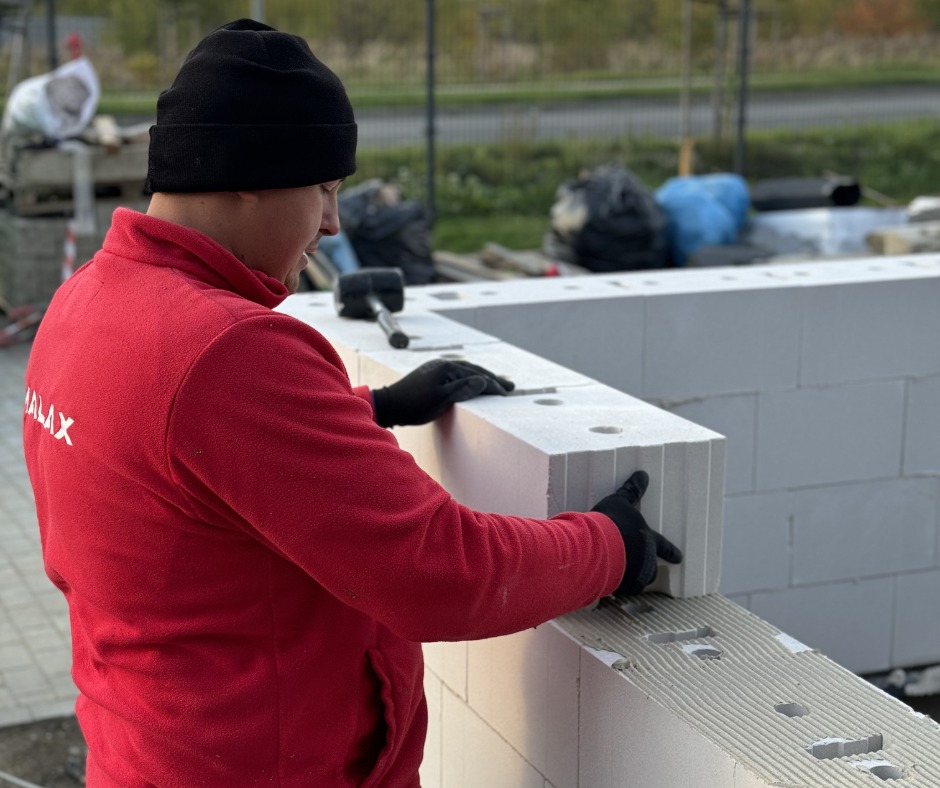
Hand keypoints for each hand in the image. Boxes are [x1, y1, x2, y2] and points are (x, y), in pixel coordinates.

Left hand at [372, 359, 513, 427]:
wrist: (389, 405)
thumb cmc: (414, 405)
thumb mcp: (440, 400)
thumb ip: (463, 389)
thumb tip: (484, 380)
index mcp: (447, 367)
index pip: (476, 375)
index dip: (493, 385)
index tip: (506, 394)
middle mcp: (443, 364)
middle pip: (473, 370)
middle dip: (492, 378)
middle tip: (510, 386)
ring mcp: (436, 368)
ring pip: (465, 371)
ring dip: (482, 377)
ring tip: (495, 384)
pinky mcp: (431, 375)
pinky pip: (457, 374)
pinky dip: (469, 378)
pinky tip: (471, 382)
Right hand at [591, 471, 682, 595]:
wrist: (597, 546)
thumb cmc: (611, 522)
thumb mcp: (619, 502)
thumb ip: (631, 491)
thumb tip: (643, 475)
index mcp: (649, 540)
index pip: (665, 547)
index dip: (672, 552)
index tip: (679, 558)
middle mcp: (646, 560)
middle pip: (651, 568)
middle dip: (647, 568)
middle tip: (639, 568)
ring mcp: (634, 575)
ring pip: (638, 580)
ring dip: (632, 577)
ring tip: (620, 574)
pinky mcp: (620, 586)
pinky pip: (620, 588)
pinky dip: (616, 585)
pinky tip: (607, 581)